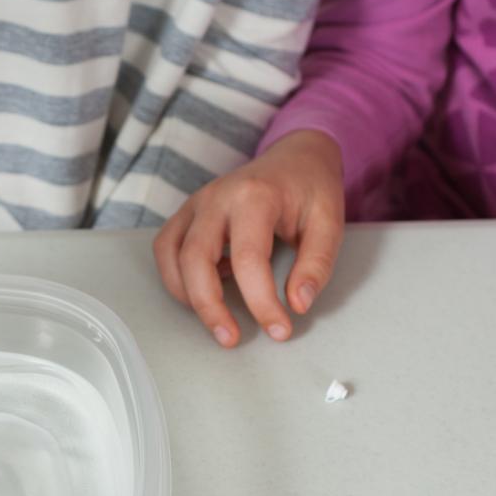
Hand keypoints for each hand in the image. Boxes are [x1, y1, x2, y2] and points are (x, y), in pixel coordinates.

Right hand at [153, 130, 344, 346]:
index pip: (249, 259)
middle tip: (230, 339)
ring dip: (186, 294)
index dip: (261, 302)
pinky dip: (177, 276)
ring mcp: (197, 203)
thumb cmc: (311, 189)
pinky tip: (205, 288)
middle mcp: (217, 197)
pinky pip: (166, 248)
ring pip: (170, 254)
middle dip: (209, 306)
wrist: (295, 155)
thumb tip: (298, 304)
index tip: (279, 330)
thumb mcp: (330, 222)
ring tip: (216, 321)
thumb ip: (316, 264)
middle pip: (195, 258)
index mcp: (255, 196)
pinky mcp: (187, 212)